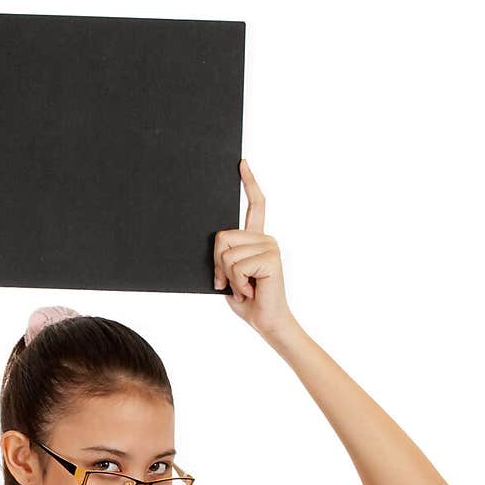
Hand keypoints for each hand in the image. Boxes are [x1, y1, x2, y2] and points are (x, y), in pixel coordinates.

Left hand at [214, 159, 293, 339]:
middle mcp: (265, 238)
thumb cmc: (247, 300)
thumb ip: (223, 255)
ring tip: (244, 288)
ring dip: (229, 277)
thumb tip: (215, 241)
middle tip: (231, 283)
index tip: (242, 164)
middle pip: (222, 237)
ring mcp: (269, 245)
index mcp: (256, 239)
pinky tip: (251, 290)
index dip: (249, 184)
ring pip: (226, 253)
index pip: (255, 205)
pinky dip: (237, 283)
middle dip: (217, 264)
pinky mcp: (270, 256)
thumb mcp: (228, 274)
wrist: (266, 321)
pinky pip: (236, 265)